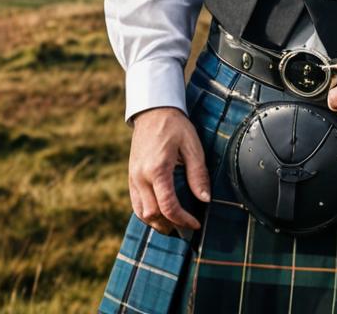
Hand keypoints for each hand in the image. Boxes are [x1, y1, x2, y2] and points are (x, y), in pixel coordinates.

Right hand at [128, 106, 210, 234]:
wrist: (153, 110)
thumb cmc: (175, 125)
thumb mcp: (192, 145)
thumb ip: (198, 173)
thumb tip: (205, 199)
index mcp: (157, 169)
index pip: (168, 207)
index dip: (183, 220)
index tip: (196, 224)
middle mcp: (141, 176)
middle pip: (152, 215)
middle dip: (170, 225)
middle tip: (187, 227)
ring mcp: (133, 177)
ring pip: (141, 213)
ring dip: (157, 223)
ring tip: (174, 224)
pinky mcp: (131, 176)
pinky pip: (136, 203)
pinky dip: (148, 214)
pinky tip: (161, 213)